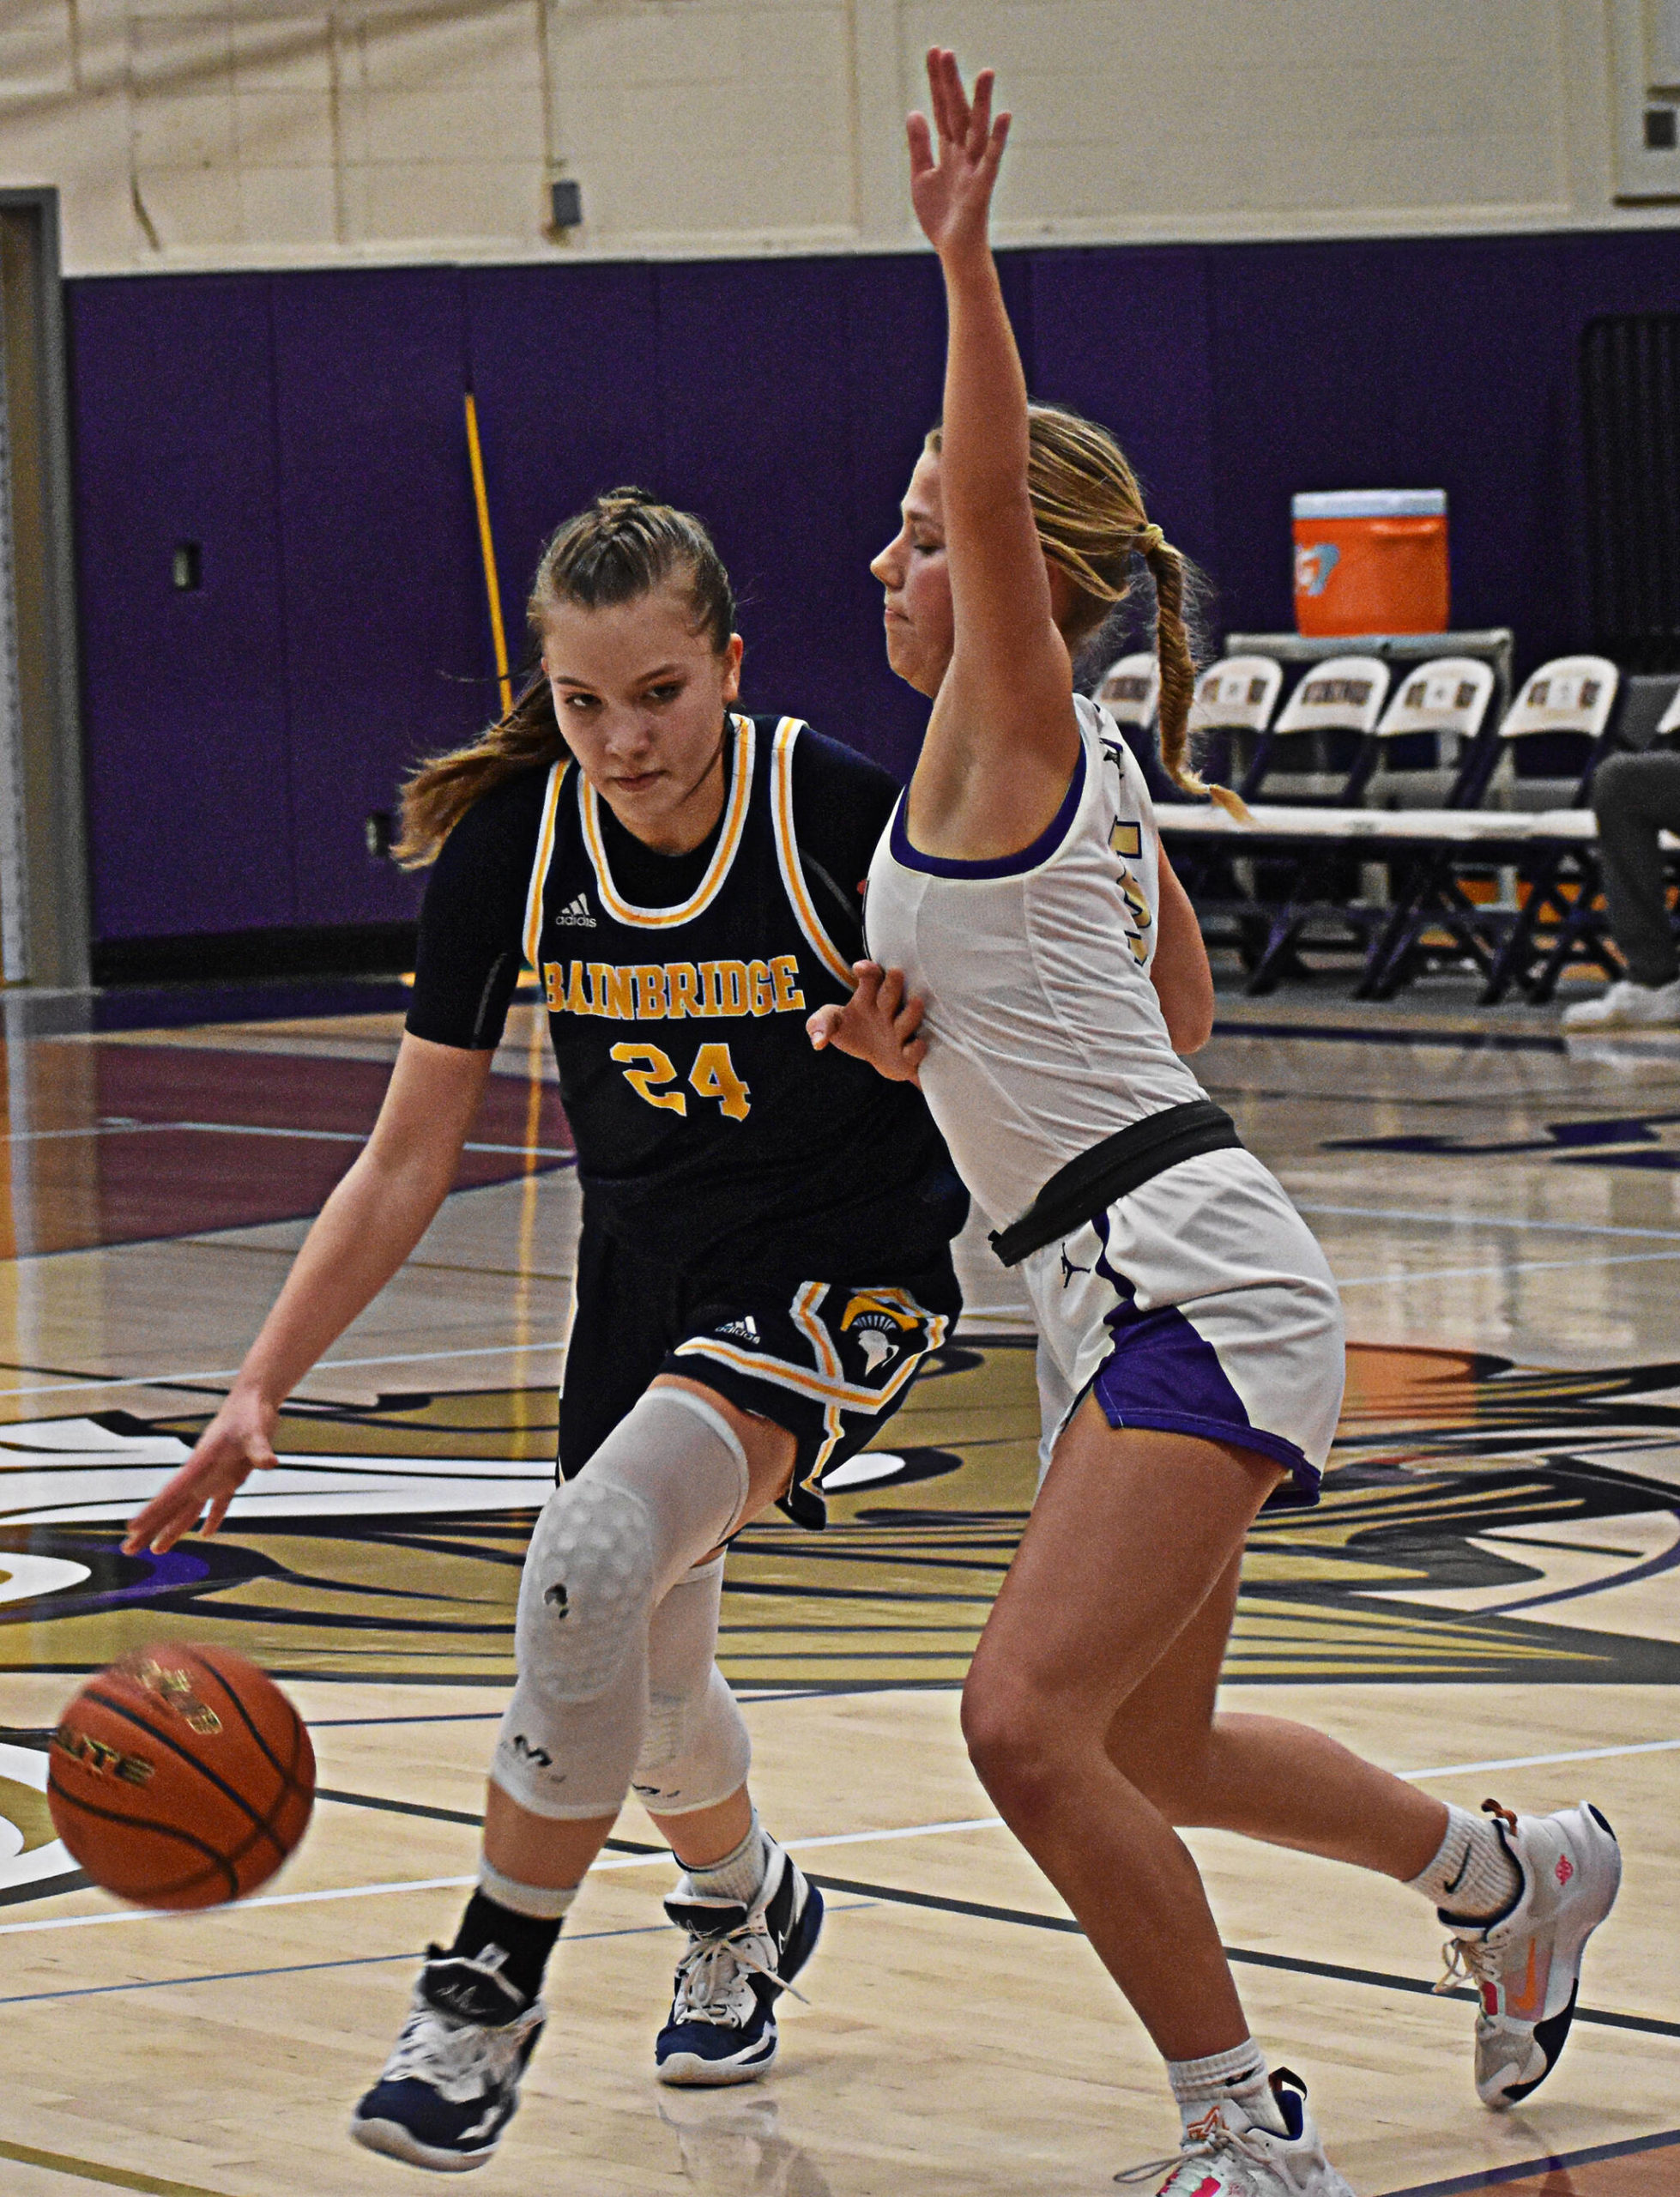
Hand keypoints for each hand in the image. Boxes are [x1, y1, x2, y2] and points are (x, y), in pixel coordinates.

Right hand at [122, 1387, 280, 1555]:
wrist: (255, 1400)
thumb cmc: (250, 1412)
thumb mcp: (256, 1430)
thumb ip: (259, 1449)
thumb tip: (269, 1463)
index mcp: (200, 1463)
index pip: (172, 1493)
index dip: (153, 1512)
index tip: (133, 1529)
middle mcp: (202, 1474)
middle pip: (172, 1507)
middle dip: (151, 1529)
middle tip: (128, 1550)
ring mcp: (215, 1477)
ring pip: (189, 1510)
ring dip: (174, 1530)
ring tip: (157, 1551)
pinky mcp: (232, 1477)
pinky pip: (219, 1503)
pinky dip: (213, 1518)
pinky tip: (206, 1534)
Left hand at [807, 962, 928, 1084]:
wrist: (884, 1060)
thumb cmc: (856, 1033)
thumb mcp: (834, 1025)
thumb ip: (819, 1025)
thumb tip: (818, 1042)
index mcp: (869, 998)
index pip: (871, 978)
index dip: (867, 970)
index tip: (859, 968)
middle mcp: (888, 1011)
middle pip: (891, 994)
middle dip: (893, 985)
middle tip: (896, 972)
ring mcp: (901, 1032)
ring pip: (907, 1020)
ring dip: (910, 1013)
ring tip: (915, 1002)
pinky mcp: (909, 1055)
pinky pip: (914, 1051)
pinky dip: (915, 1048)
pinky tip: (916, 1044)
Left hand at [907, 47, 1009, 260]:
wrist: (953, 251)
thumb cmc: (941, 217)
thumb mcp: (921, 177)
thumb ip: (919, 145)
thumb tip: (914, 111)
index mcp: (948, 149)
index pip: (941, 108)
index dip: (937, 82)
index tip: (934, 52)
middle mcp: (964, 153)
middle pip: (957, 111)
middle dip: (951, 83)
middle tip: (945, 51)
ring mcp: (975, 168)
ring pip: (978, 130)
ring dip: (982, 102)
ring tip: (985, 72)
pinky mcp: (982, 187)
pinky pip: (992, 160)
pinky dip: (998, 140)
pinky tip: (1004, 116)